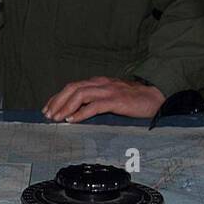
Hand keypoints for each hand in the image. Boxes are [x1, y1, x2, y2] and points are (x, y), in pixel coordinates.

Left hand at [43, 78, 164, 122]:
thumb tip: (74, 113)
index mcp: (98, 82)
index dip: (57, 97)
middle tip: (48, 115)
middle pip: (72, 88)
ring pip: (80, 95)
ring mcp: (109, 91)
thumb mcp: (109, 98)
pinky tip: (72, 120)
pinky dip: (81, 113)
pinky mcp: (117, 101)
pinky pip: (95, 106)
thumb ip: (94, 101)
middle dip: (57, 102)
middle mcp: (101, 84)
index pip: (72, 87)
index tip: (47, 109)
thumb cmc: (132, 101)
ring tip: (57, 118)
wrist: (155, 98)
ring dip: (65, 107)